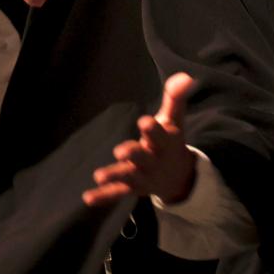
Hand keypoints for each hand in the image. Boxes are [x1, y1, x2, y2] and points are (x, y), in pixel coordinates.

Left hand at [84, 73, 196, 207]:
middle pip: (143, 158)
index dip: (152, 129)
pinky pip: (116, 192)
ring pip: (128, 176)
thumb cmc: (169, 142)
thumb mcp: (173, 120)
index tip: (144, 122)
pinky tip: (88, 197)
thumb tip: (185, 76)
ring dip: (115, 175)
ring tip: (99, 175)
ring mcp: (142, 176)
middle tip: (121, 150)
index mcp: (165, 143)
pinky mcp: (130, 188)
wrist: (178, 177)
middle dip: (133, 154)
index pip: (160, 135)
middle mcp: (154, 161)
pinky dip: (103, 196)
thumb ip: (175, 98)